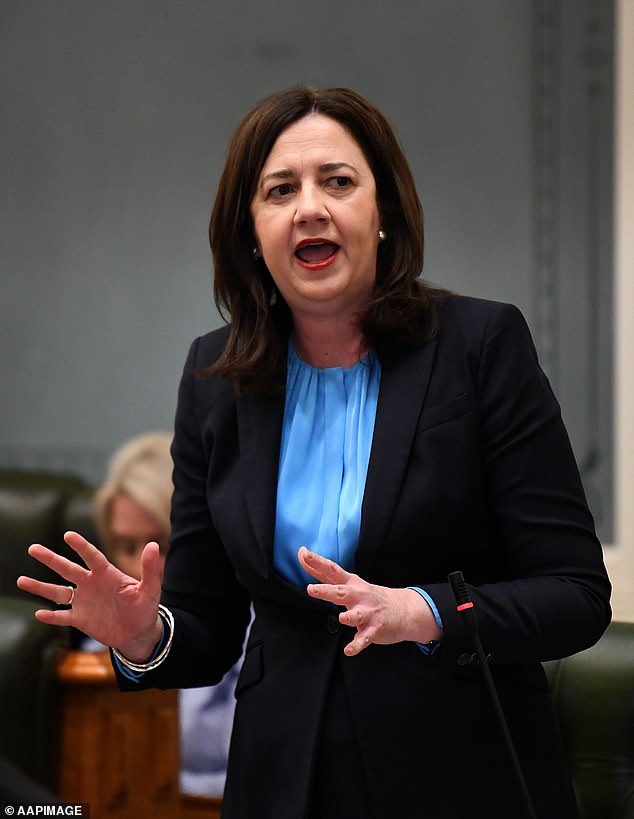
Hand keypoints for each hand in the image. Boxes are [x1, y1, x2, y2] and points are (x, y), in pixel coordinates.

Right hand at [16, 531, 162, 660]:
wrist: (138, 631)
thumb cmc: (145, 607)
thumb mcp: (150, 589)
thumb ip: (150, 568)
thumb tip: (153, 545)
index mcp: (107, 574)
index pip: (92, 557)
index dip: (81, 546)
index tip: (68, 535)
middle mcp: (91, 584)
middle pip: (67, 569)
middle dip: (51, 559)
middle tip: (32, 548)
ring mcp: (83, 601)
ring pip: (58, 592)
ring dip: (40, 587)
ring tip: (21, 580)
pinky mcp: (80, 619)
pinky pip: (62, 616)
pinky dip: (51, 616)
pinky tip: (38, 613)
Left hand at [298, 546, 441, 655]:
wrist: (405, 610)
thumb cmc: (370, 596)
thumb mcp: (351, 583)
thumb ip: (326, 574)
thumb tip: (304, 557)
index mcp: (351, 583)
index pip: (332, 570)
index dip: (317, 562)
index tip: (303, 554)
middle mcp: (359, 596)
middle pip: (341, 592)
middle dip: (326, 591)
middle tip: (311, 589)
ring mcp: (369, 612)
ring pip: (357, 615)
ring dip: (350, 616)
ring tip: (342, 618)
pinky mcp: (375, 629)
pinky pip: (364, 638)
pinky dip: (357, 644)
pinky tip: (349, 650)